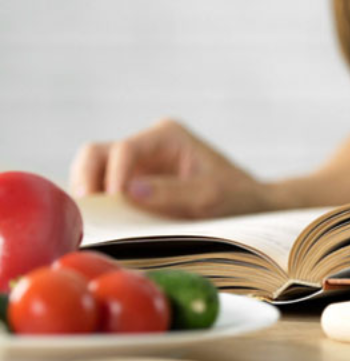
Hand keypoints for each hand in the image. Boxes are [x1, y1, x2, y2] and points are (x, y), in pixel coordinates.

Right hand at [70, 118, 269, 218]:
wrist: (250, 205)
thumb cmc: (236, 196)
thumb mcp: (210, 196)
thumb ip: (172, 193)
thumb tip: (129, 193)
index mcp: (167, 136)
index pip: (125, 149)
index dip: (114, 175)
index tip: (114, 203)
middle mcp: (147, 145)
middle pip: (97, 153)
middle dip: (87, 180)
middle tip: (87, 212)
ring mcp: (138, 165)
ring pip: (94, 171)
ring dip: (91, 194)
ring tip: (92, 221)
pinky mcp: (135, 185)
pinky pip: (105, 191)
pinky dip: (100, 206)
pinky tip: (102, 225)